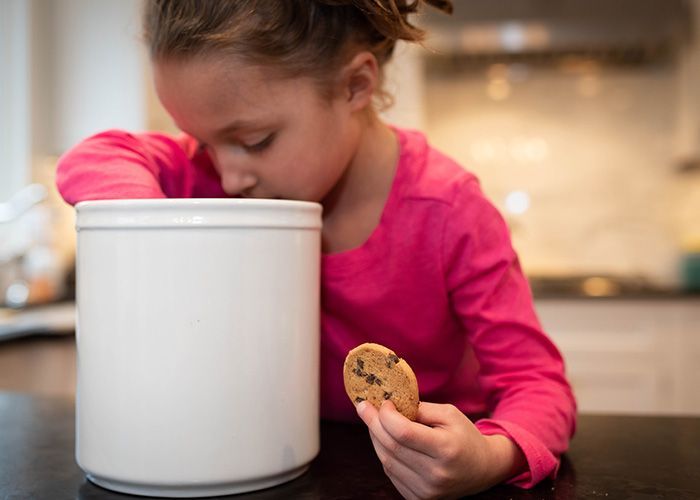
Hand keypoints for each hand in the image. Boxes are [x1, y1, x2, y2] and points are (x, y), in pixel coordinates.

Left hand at [356, 400, 525, 498]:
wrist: (482, 469)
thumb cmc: (464, 436)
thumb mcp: (449, 414)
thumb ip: (420, 408)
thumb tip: (388, 404)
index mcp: (446, 449)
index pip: (403, 432)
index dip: (386, 416)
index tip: (382, 402)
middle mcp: (436, 474)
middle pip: (392, 446)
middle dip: (373, 424)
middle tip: (364, 407)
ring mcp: (427, 490)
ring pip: (387, 461)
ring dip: (376, 439)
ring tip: (373, 422)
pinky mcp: (419, 498)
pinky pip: (392, 474)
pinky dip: (385, 455)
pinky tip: (385, 441)